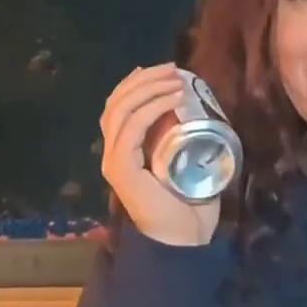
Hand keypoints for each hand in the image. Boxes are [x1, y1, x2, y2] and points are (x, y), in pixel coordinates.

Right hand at [100, 62, 221, 245]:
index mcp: (123, 150)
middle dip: (144, 80)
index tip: (163, 70)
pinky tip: (172, 98)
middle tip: (172, 68)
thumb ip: (179, 138)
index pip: (119, 107)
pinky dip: (152, 108)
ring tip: (176, 80)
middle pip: (117, 103)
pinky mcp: (121, 168)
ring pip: (121, 111)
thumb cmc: (188, 202)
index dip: (136, 83)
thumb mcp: (184, 160)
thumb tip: (194, 110)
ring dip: (149, 89)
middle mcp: (112, 152)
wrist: (182, 238)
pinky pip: (132, 128)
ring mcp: (114, 160)